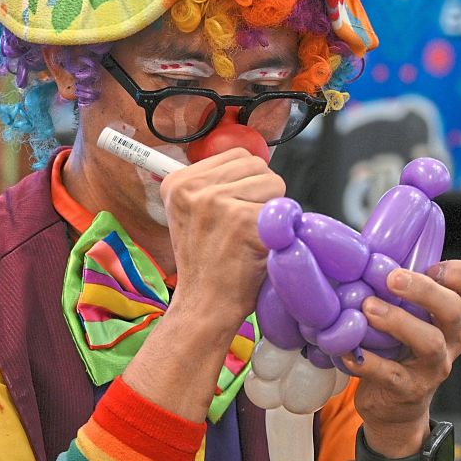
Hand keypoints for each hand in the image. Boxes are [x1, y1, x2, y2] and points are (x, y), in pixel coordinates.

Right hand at [159, 148, 285, 327]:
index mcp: (178, 182)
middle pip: (257, 166)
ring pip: (274, 183)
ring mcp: (217, 202)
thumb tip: (251, 160)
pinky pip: (282, 211)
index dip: (246, 181)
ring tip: (250, 236)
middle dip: (262, 194)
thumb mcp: (191, 214)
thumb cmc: (206, 262)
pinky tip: (259, 248)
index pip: (236, 155)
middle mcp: (194, 188)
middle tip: (244, 227)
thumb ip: (213, 183)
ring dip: (272, 210)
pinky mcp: (243, 221)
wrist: (204, 304)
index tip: (234, 209)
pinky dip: (279, 231)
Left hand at [341, 259, 460, 454]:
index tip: (434, 266)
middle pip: (454, 308)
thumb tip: (361, 249)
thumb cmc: (395, 345)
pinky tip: (347, 350)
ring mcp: (433, 366)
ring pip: (429, 342)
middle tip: (391, 278)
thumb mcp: (405, 312)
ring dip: (397, 321)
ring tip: (368, 309)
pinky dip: (367, 361)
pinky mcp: (409, 390)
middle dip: (424, 290)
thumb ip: (396, 285)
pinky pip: (391, 375)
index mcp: (452, 312)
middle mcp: (451, 337)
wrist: (393, 404)